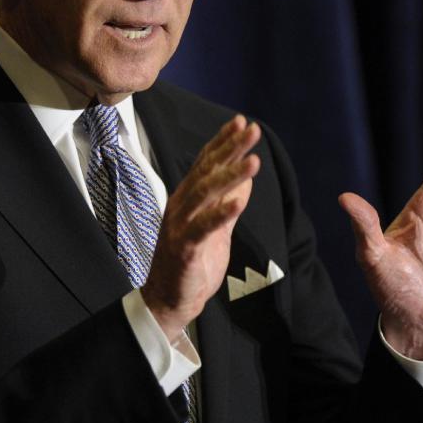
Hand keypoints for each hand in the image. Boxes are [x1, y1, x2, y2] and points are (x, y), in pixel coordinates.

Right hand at [142, 116, 260, 340]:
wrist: (170, 300)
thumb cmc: (192, 263)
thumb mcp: (216, 229)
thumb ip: (228, 204)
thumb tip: (245, 179)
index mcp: (188, 198)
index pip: (206, 163)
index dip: (223, 142)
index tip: (241, 122)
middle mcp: (181, 205)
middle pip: (206, 171)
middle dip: (230, 149)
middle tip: (252, 130)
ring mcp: (180, 225)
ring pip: (205, 194)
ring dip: (229, 176)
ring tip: (253, 161)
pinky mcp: (184, 248)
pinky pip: (203, 228)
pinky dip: (220, 215)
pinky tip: (237, 203)